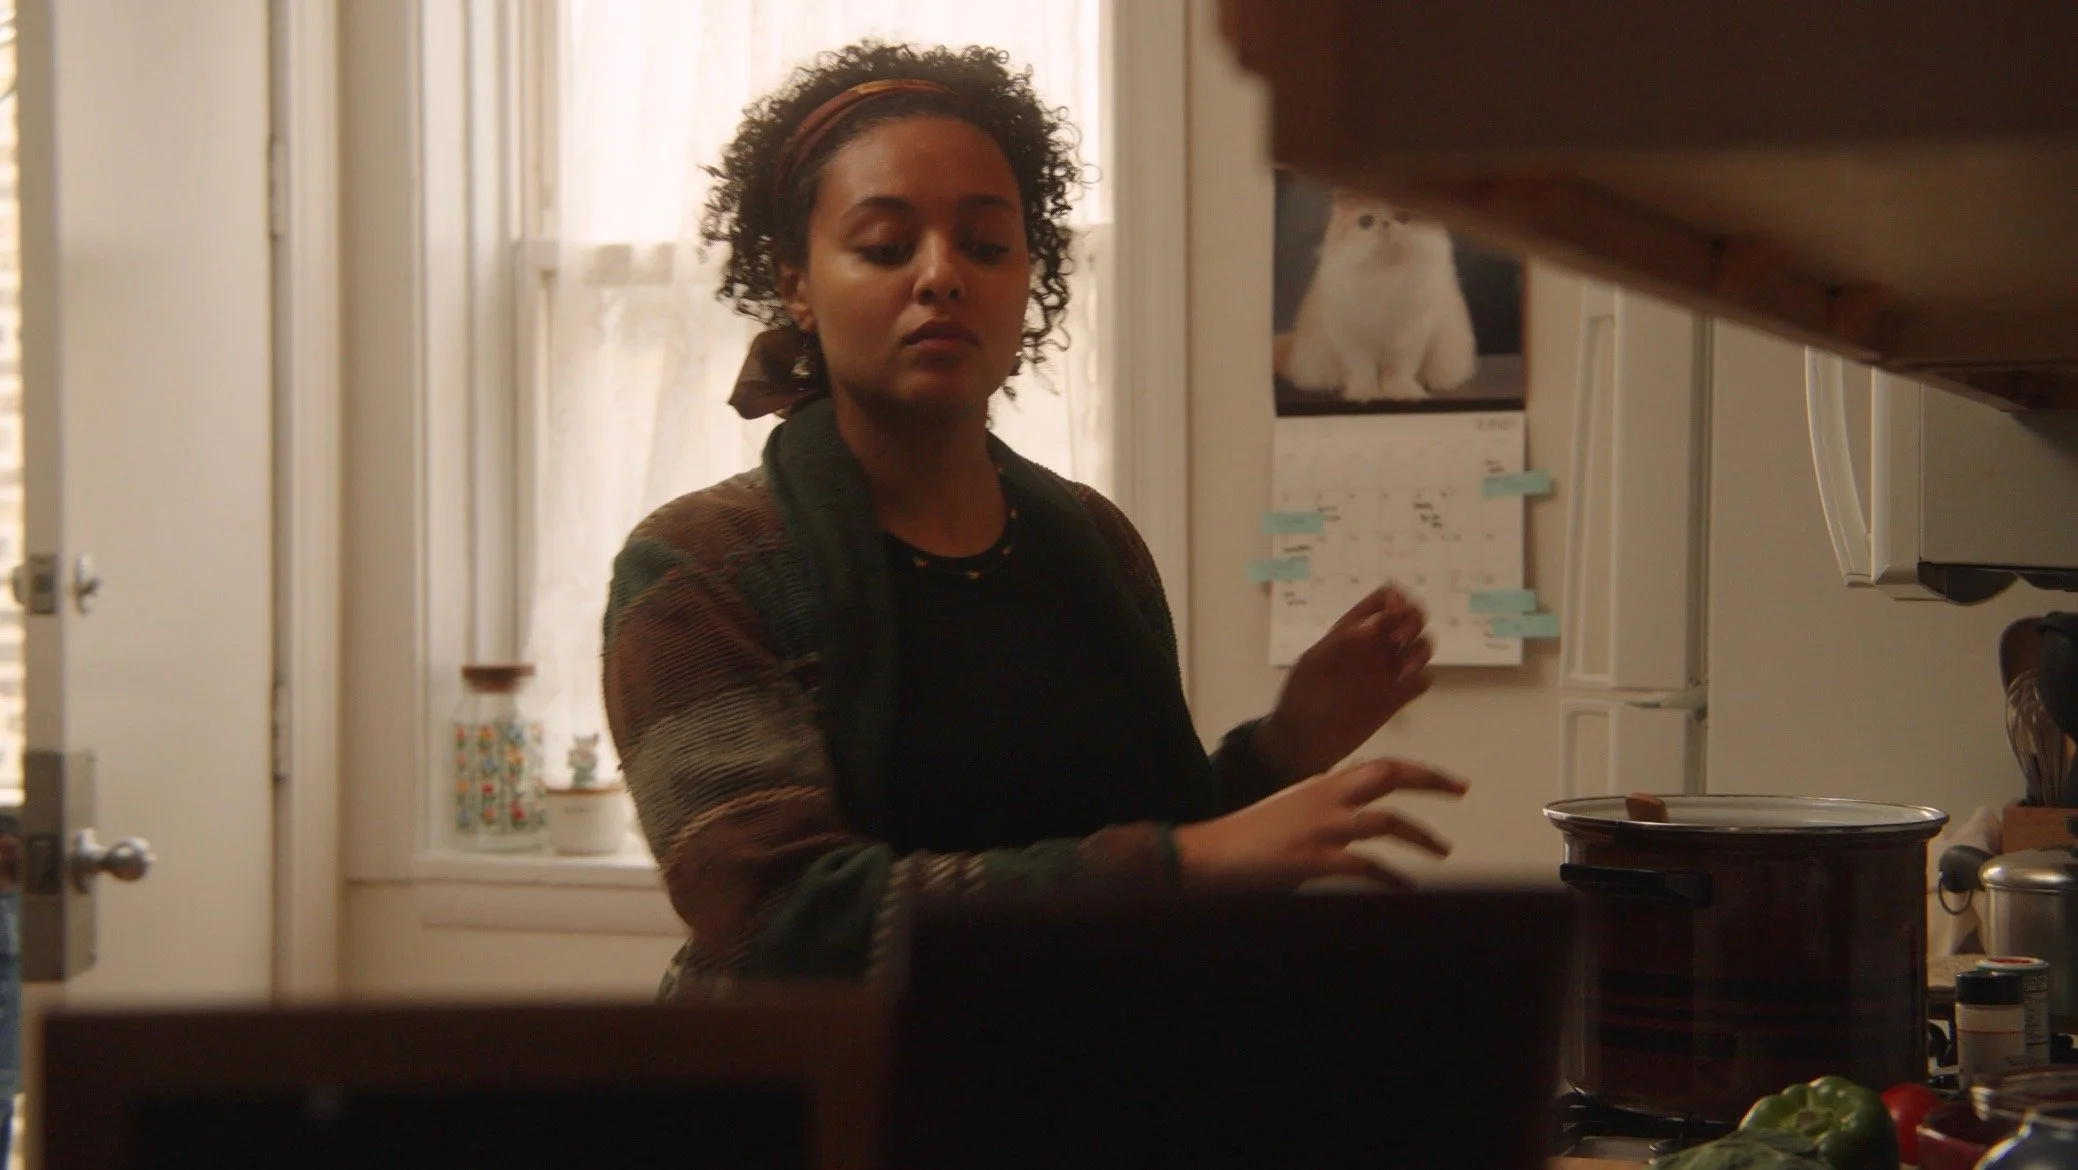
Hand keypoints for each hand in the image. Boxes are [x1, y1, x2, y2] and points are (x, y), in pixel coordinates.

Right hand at [1172, 757, 1465, 890]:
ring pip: (1386, 821)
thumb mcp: (1292, 814)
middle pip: (1388, 774)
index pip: (1378, 766)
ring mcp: (1322, 827)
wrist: (1209, 854)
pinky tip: (1407, 888)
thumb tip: (1358, 821)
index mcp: (1320, 785)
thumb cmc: (1248, 840)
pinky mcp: (1315, 858)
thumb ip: (1326, 811)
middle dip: (1429, 780)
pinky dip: (1392, 878)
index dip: (1419, 771)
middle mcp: (1325, 797)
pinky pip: (1367, 866)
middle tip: (1459, 790)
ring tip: (1442, 850)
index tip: (1449, 781)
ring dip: (1421, 836)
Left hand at [1255, 586, 1434, 781]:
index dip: (1395, 598)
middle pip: (1410, 618)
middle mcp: (1373, 647)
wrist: (1300, 743)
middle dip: (1413, 619)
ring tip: (1403, 668)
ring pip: (1420, 647)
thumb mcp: (1314, 664)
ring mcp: (1386, 673)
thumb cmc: (1301, 698)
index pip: (1383, 599)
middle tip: (1397, 638)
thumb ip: (1344, 641)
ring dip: (1420, 650)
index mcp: (1352, 632)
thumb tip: (1377, 622)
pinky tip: (1404, 688)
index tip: (1393, 611)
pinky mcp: (1395, 700)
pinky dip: (1421, 679)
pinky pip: (1422, 681)